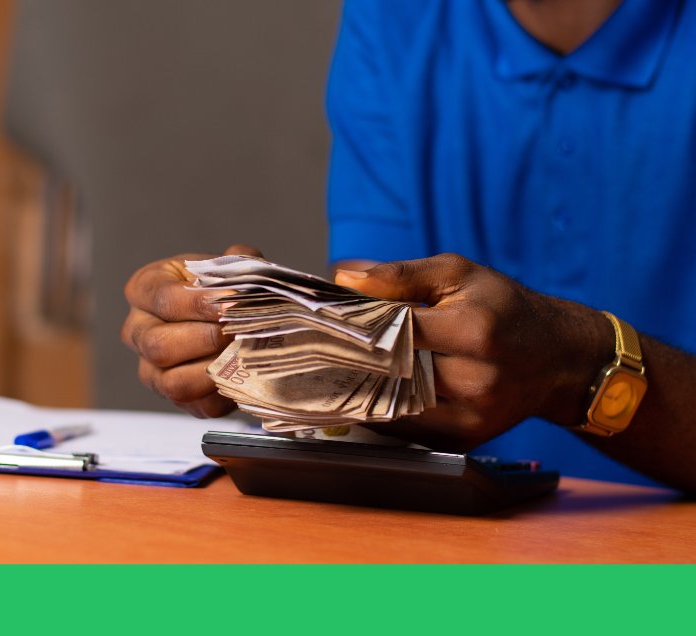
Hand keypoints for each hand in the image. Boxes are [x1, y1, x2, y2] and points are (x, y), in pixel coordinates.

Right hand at [121, 244, 262, 417]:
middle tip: (238, 331)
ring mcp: (150, 368)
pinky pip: (194, 405)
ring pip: (171, 382)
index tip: (232, 303)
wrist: (227, 320)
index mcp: (144, 290)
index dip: (199, 303)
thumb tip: (243, 259)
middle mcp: (137, 330)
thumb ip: (238, 261)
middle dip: (205, 339)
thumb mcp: (226, 266)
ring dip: (211, 370)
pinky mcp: (173, 398)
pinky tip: (241, 375)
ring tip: (240, 355)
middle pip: (158, 345)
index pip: (163, 299)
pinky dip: (221, 394)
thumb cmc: (219, 290)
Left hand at [336, 254, 613, 451]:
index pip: (395, 330)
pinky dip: (381, 410)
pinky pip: (406, 429)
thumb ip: (399, 275)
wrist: (557, 358)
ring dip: (361, 387)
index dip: (354, 325)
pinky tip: (363, 392)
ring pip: (393, 404)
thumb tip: (344, 278)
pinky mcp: (466, 439)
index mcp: (474, 329)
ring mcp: (472, 416)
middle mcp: (476, 378)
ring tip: (332, 369)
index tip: (320, 321)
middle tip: (314, 348)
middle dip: (351, 358)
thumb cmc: (502, 308)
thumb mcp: (458, 274)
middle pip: (390, 372)